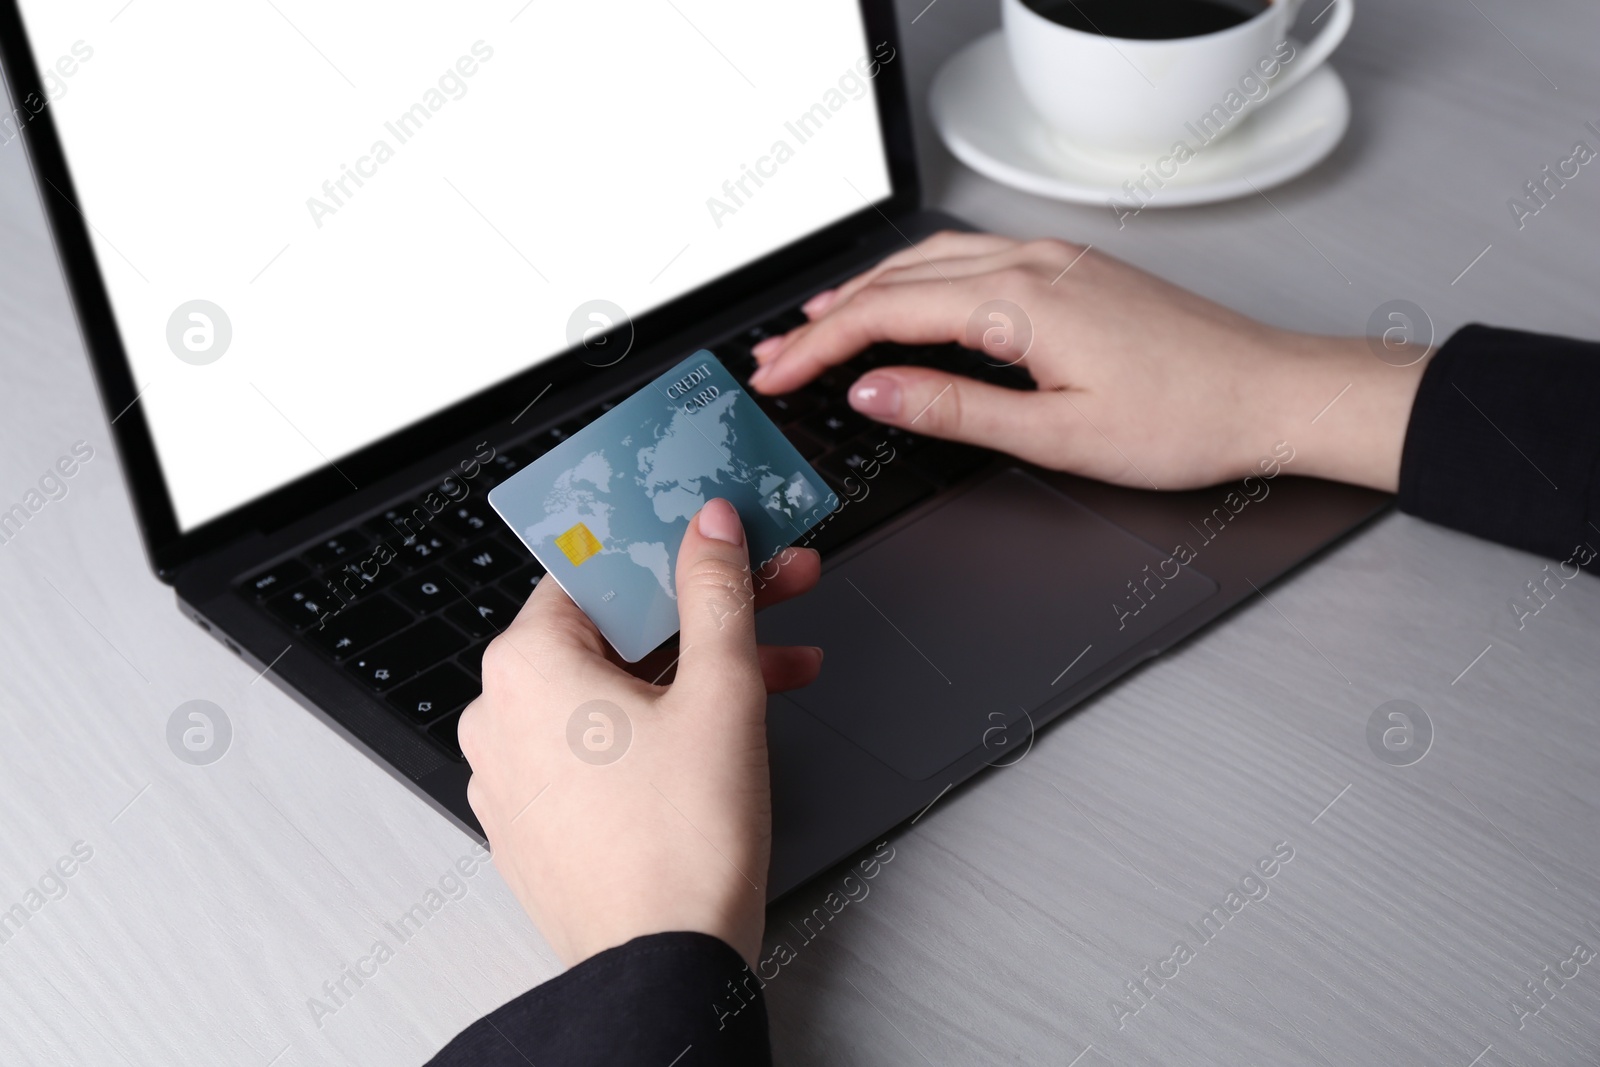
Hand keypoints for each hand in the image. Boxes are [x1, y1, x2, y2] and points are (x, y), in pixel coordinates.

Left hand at [458, 499, 822, 967]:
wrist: (665, 971)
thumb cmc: (680, 846)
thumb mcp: (721, 693)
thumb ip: (717, 593)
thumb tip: (708, 528)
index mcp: (527, 665)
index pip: (597, 568)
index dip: (673, 546)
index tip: (718, 540)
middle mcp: (501, 714)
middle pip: (614, 630)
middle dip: (707, 611)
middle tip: (775, 591)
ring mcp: (513, 773)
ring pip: (614, 689)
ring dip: (699, 670)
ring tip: (781, 668)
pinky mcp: (537, 819)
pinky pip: (598, 745)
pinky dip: (660, 725)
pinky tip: (728, 725)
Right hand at [748, 232, 1425, 492]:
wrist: (1271, 394)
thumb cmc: (1186, 419)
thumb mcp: (1056, 434)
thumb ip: (954, 407)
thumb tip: (875, 390)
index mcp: (1021, 301)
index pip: (888, 314)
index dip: (820, 347)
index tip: (776, 374)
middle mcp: (1033, 263)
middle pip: (899, 278)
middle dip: (827, 318)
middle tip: (776, 356)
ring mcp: (1054, 258)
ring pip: (931, 259)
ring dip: (867, 290)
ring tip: (818, 324)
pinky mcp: (1072, 268)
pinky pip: (969, 257)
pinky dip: (918, 278)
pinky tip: (907, 297)